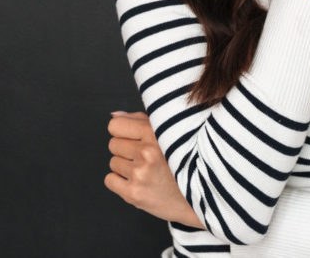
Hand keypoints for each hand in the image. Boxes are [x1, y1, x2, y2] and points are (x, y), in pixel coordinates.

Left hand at [105, 111, 203, 228]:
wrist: (199, 194)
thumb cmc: (184, 161)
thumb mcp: (168, 133)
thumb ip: (140, 120)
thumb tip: (114, 116)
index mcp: (155, 133)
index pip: (115, 126)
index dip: (123, 132)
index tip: (134, 138)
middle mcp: (147, 153)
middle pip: (113, 144)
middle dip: (126, 150)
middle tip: (144, 157)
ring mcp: (140, 174)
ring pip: (113, 163)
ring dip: (126, 167)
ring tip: (146, 170)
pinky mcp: (133, 194)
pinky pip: (109, 180)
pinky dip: (120, 182)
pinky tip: (139, 181)